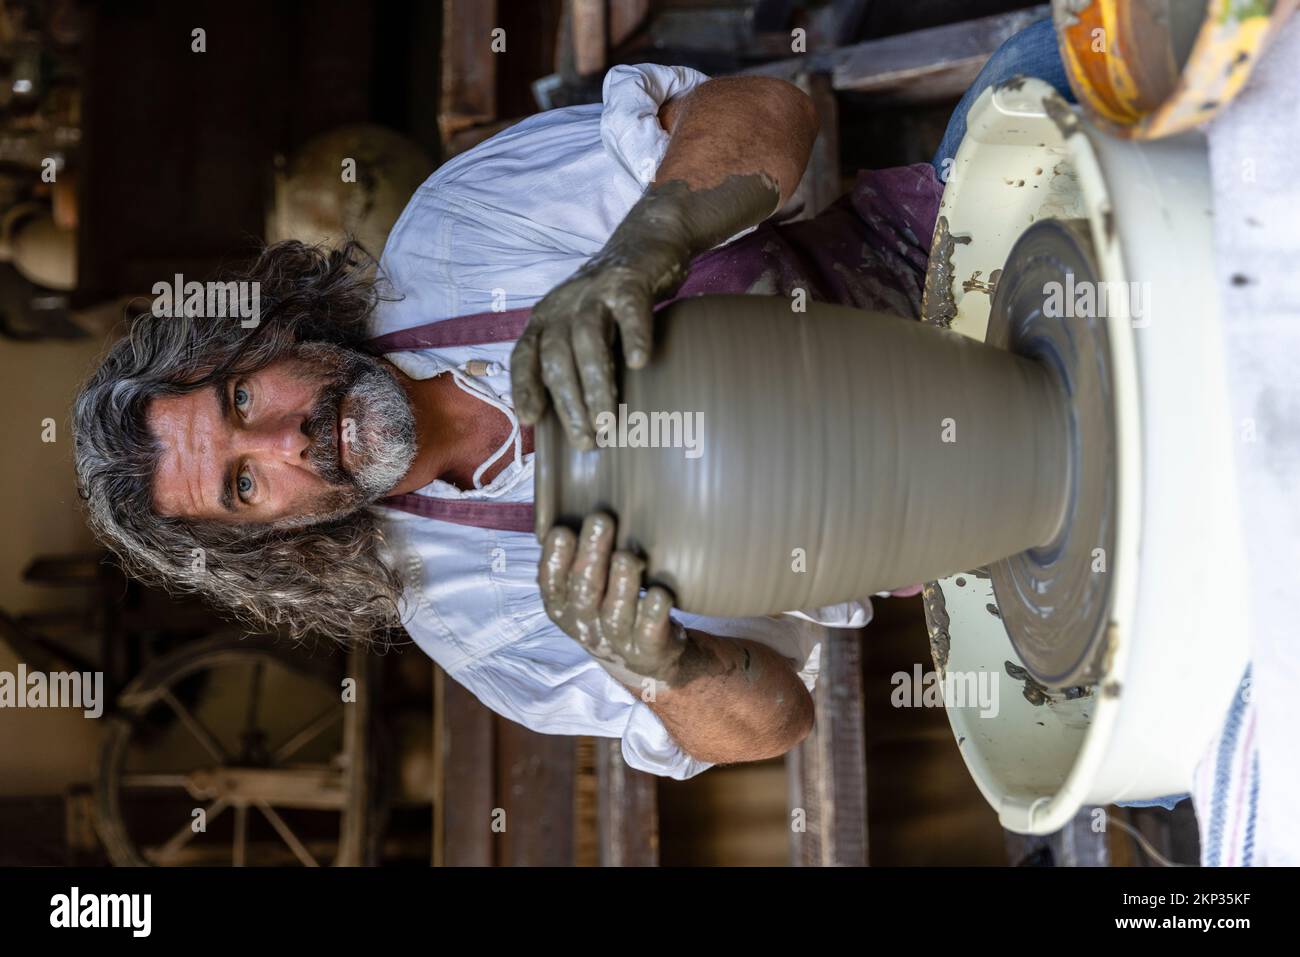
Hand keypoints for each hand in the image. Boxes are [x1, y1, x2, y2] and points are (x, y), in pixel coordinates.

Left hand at [511, 238, 683, 449]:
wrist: (647, 241)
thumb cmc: (613, 300)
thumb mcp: (583, 325)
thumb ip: (575, 360)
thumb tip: (578, 419)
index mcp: (546, 318)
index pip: (525, 355)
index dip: (524, 387)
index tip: (531, 420)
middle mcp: (563, 304)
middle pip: (556, 356)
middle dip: (568, 402)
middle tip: (586, 440)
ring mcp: (595, 291)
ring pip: (587, 339)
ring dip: (596, 383)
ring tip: (609, 420)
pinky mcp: (629, 280)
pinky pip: (629, 310)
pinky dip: (633, 335)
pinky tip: (640, 362)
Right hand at [539, 511, 686, 683]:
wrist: (642, 659)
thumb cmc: (609, 604)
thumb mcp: (584, 586)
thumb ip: (578, 554)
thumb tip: (577, 498)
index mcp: (562, 606)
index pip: (550, 583)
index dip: (554, 559)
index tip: (562, 531)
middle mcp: (585, 624)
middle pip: (585, 591)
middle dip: (591, 555)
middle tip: (602, 520)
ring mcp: (616, 640)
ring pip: (615, 613)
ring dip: (621, 583)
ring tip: (628, 557)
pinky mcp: (647, 649)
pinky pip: (649, 631)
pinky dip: (653, 610)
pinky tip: (658, 592)